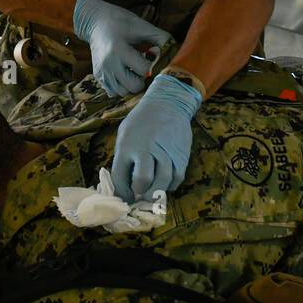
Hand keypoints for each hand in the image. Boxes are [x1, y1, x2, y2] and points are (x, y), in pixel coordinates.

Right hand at [73, 0, 171, 96]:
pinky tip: (124, 73)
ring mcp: (102, 72)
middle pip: (134, 86)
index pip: (144, 70)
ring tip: (133, 70)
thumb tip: (176, 53)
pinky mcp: (98, 77)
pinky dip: (122, 86)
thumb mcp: (142, 26)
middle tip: (143, 66)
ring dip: (132, 84)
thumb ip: (161, 38)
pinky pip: (114, 92)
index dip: (153, 65)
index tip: (151, 56)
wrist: (96, 22)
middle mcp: (108, 64)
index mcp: (118, 49)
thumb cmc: (122, 22)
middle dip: (143, 79)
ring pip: (123, 92)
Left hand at [110, 73, 202, 202]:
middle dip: (139, 194)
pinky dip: (169, 186)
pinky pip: (177, 179)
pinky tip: (163, 184)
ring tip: (150, 193)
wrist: (168, 104)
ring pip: (163, 183)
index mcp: (128, 145)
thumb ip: (123, 160)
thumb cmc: (141, 121)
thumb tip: (123, 187)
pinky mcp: (182, 155)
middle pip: (143, 181)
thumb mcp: (124, 135)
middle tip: (138, 196)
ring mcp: (166, 152)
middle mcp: (147, 149)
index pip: (120, 177)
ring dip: (155, 193)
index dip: (121, 193)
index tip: (124, 198)